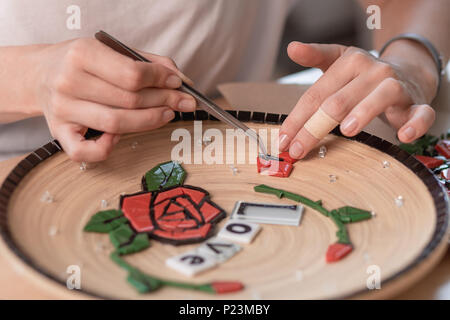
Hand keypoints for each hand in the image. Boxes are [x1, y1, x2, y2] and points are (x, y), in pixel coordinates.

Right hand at [35, 38, 195, 161]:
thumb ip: (147, 62)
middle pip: (129, 100)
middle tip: (182, 102)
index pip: (133, 74)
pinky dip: (106, 148)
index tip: (178, 83)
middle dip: (164, 101)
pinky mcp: (59, 132)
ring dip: (149, 121)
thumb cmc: (81, 63)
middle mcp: (69, 82)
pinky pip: (85, 152)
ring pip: (116, 124)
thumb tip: (182, 81)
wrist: (39, 74)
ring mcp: (63, 110)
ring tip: (166, 114)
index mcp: (82, 54)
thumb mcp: (111, 50)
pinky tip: (120, 137)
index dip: (162, 80)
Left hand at [279, 41, 438, 158]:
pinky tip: (403, 136)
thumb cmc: (363, 75)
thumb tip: (292, 48)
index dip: (297, 119)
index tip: (283, 141)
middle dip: (314, 128)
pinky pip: (421, 114)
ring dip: (363, 113)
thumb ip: (315, 56)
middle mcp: (373, 72)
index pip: (316, 95)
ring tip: (347, 130)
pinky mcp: (416, 103)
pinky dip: (415, 124)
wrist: (406, 72)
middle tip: (298, 149)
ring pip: (380, 97)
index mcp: (350, 62)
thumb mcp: (338, 62)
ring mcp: (396, 86)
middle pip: (338, 101)